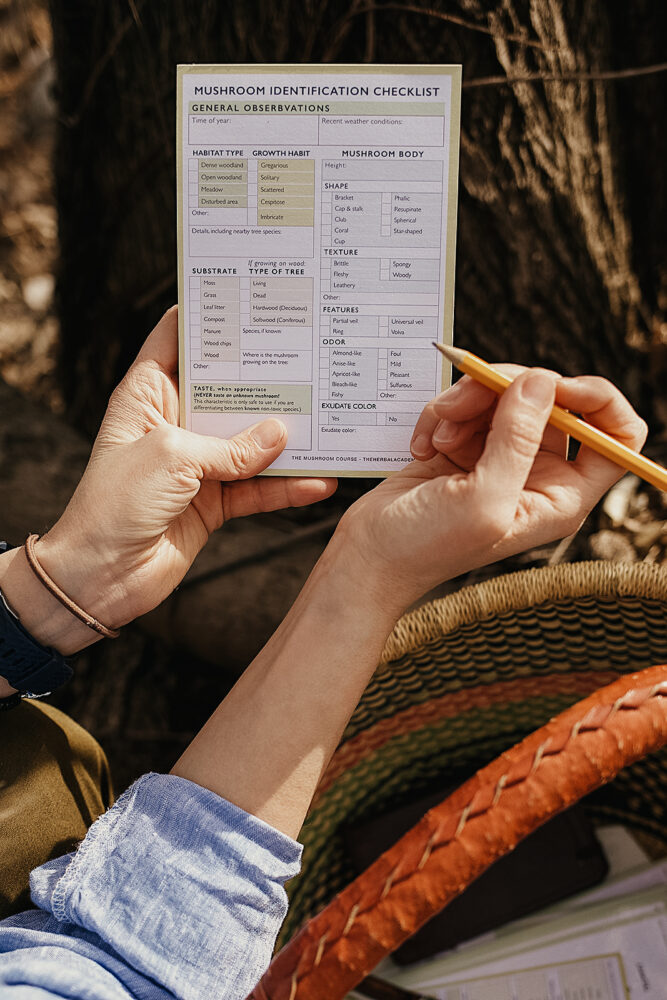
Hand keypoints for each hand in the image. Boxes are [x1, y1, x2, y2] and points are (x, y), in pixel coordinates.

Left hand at [30, 307, 335, 640]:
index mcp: (149, 395)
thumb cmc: (114, 504)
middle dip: (268, 379)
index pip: (179, 339)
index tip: (254, 298)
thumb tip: (280, 433)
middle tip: (312, 358)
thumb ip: (230, 445)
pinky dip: (287, 488)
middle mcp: (175, 423)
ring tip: (329, 422)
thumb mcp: (171, 457)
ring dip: (288, 439)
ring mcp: (197, 463)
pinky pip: (259, 489)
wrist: (101, 576)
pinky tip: (318, 482)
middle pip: (229, 391)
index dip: (212, 317)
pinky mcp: (215, 501)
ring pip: (252, 442)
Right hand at [336, 367, 646, 615]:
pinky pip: (467, 404)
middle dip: (507, 390)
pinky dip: (442, 414)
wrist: (368, 556)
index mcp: (561, 495)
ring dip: (465, 402)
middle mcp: (538, 472)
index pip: (617, 436)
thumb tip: (543, 380)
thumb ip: (517, 439)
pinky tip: (422, 445)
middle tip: (464, 401)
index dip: (597, 401)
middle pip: (553, 400)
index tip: (555, 386)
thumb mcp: (482, 498)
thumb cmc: (427, 547)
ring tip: (436, 433)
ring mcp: (501, 456)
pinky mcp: (465, 445)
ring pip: (505, 394)